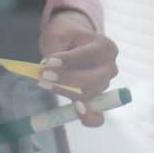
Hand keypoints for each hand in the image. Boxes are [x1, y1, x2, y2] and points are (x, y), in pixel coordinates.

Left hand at [37, 8, 118, 125]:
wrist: (72, 43)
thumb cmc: (66, 37)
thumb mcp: (58, 35)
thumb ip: (55, 50)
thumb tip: (48, 67)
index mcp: (105, 47)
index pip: (89, 56)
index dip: (69, 60)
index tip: (48, 62)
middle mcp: (110, 68)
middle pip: (93, 80)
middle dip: (66, 80)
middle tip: (43, 76)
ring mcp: (104, 86)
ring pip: (88, 95)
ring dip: (65, 92)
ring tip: (45, 83)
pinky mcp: (96, 101)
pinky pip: (96, 116)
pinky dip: (88, 117)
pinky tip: (76, 110)